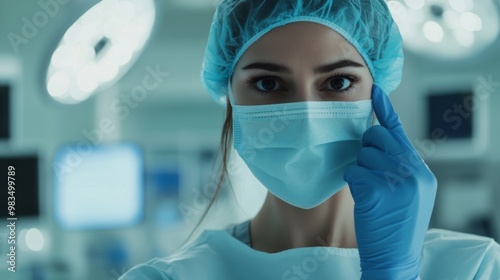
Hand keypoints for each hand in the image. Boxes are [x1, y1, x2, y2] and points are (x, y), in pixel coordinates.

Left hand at [344, 85, 436, 279]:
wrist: (396, 259)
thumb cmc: (396, 227)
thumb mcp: (408, 193)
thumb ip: (399, 166)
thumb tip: (375, 143)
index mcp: (421, 171)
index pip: (400, 132)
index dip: (385, 110)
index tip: (376, 90)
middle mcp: (413, 171)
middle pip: (377, 137)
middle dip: (367, 150)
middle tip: (370, 172)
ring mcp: (397, 180)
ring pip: (362, 155)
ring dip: (360, 172)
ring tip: (372, 195)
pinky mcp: (377, 189)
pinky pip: (353, 171)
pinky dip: (353, 183)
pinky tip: (365, 200)